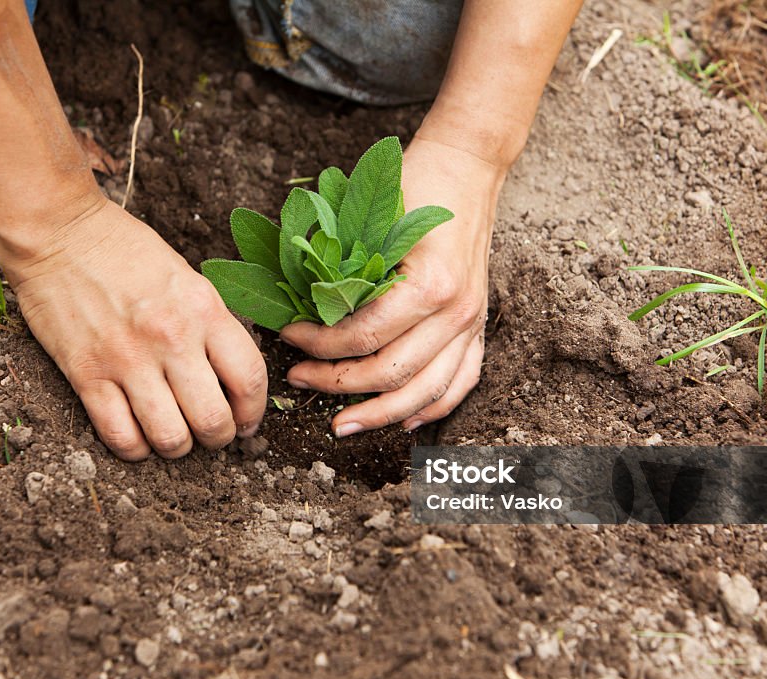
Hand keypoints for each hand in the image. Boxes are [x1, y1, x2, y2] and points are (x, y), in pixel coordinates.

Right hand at [1, 197, 267, 458]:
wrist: (57, 232)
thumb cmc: (125, 251)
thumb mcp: (187, 278)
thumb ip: (210, 325)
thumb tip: (231, 378)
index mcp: (203, 309)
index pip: (249, 378)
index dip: (254, 412)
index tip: (248, 422)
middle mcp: (171, 337)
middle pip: (213, 420)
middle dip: (219, 437)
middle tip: (212, 433)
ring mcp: (127, 359)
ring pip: (170, 438)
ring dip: (178, 448)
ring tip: (175, 437)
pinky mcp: (85, 374)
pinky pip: (120, 436)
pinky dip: (135, 449)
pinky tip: (139, 437)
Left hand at [280, 137, 502, 435]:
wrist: (467, 168)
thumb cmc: (415, 185)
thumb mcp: (372, 220)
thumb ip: (342, 267)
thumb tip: (296, 306)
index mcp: (430, 285)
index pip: (364, 336)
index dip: (319, 345)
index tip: (288, 338)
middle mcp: (456, 312)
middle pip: (391, 373)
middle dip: (338, 384)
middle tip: (299, 380)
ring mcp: (472, 323)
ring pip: (425, 392)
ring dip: (380, 414)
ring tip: (342, 424)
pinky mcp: (479, 327)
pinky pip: (460, 383)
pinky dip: (432, 409)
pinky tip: (403, 423)